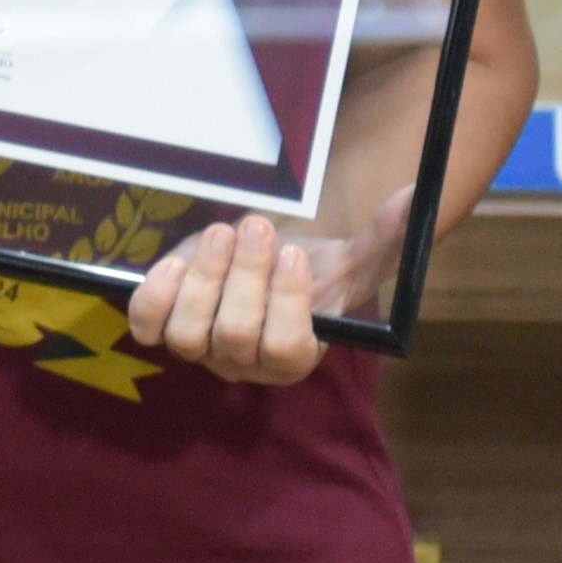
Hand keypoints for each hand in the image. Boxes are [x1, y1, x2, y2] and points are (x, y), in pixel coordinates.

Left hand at [121, 186, 412, 387]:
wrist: (264, 262)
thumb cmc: (314, 270)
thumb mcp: (356, 256)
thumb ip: (385, 236)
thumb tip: (413, 198)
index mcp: (295, 357)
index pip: (287, 347)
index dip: (287, 303)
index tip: (295, 253)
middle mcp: (244, 364)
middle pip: (236, 336)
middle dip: (246, 278)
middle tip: (259, 227)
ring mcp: (201, 348)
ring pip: (189, 332)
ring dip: (203, 278)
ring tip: (223, 232)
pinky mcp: (165, 324)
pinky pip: (148, 325)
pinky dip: (156, 295)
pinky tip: (172, 261)